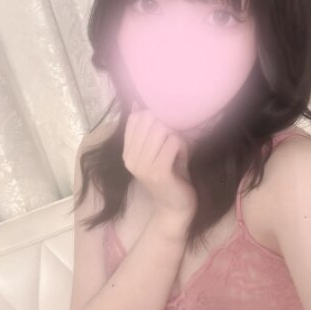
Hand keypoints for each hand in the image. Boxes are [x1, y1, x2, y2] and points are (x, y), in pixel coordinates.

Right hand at [122, 101, 197, 221]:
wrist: (175, 206)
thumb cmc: (169, 174)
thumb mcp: (154, 150)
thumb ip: (145, 130)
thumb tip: (136, 103)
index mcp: (127, 152)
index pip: (135, 118)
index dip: (154, 118)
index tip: (163, 134)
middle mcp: (130, 158)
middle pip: (149, 119)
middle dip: (167, 126)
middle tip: (173, 143)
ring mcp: (142, 166)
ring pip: (162, 129)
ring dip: (176, 137)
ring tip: (177, 151)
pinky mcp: (158, 172)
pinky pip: (173, 142)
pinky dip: (182, 147)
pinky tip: (181, 159)